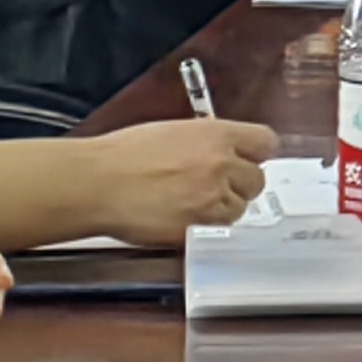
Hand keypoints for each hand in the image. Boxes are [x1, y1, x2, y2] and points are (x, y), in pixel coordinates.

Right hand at [86, 118, 279, 239]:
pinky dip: (205, 226)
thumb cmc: (122, 155)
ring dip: (222, 208)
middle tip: (214, 186)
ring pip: (239, 208)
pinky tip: (181, 216)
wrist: (96, 183)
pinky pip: (217, 228)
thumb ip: (207, 141)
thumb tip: (225, 150)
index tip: (246, 160)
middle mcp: (221, 164)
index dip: (255, 154)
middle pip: (257, 180)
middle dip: (239, 184)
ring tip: (189, 202)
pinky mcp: (198, 226)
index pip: (266, 143)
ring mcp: (212, 197)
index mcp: (217, 134)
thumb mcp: (173, 132)